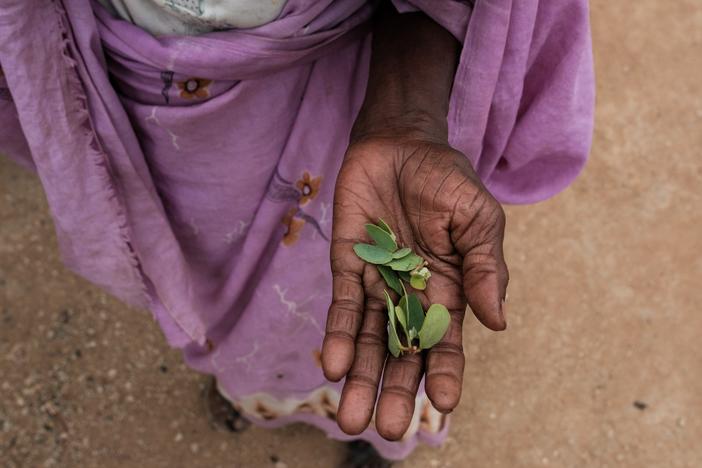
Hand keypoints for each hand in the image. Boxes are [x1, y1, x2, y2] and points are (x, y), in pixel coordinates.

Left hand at [321, 136, 508, 439]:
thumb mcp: (479, 219)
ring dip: (362, 378)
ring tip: (353, 420)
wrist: (401, 143)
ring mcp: (378, 283)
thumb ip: (487, 269)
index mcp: (450, 290)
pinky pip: (344, 307)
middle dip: (397, 390)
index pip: (447, 342)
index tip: (443, 405)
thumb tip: (499, 324)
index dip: (445, 373)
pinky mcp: (348, 266)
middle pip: (403, 353)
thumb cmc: (446, 180)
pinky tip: (336, 366)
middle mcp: (412, 296)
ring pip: (369, 340)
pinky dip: (339, 336)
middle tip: (389, 430)